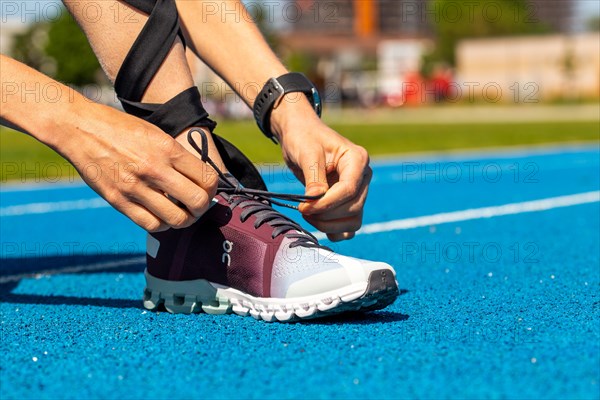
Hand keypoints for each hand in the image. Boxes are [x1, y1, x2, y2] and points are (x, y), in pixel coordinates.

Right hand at [56, 103, 217, 231]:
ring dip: (185, 219)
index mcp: (168, 149)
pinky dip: (163, 225)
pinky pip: (151, 224)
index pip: (207, 178)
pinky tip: (162, 217)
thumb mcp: (156, 133)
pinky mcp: (118, 200)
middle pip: (197, 201)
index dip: (213, 189)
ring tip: (181, 213)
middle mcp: (154, 168)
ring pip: (177, 219)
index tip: (208, 190)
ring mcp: (135, 187)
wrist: (79, 129)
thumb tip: (200, 179)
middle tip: (198, 205)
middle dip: (203, 207)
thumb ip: (177, 156)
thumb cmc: (121, 128)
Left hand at [273, 100, 371, 241]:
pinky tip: (317, 222)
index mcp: (357, 159)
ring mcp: (358, 191)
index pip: (349, 189)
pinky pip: (349, 226)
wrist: (301, 136)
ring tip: (308, 215)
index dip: (327, 203)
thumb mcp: (306, 153)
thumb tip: (316, 200)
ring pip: (354, 220)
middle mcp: (362, 176)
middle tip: (303, 209)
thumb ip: (313, 177)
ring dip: (330, 225)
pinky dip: (335, 230)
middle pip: (353, 207)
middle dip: (326, 214)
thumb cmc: (304, 138)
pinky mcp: (348, 202)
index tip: (304, 207)